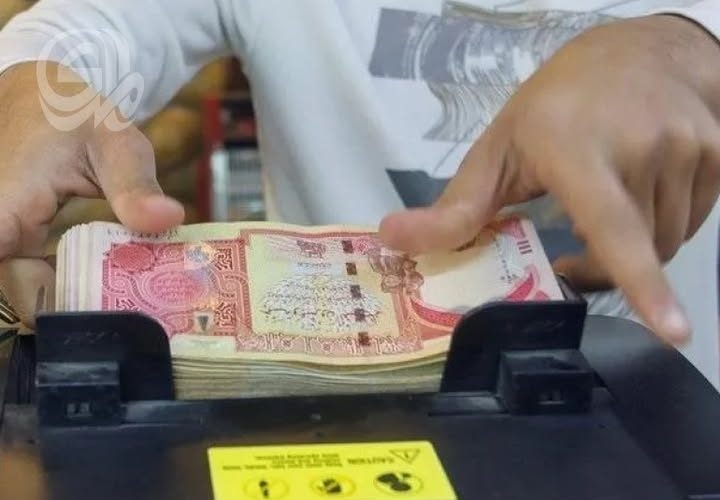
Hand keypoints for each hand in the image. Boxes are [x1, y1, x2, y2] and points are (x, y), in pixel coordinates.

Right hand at [0, 62, 182, 324]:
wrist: (38, 94)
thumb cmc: (74, 113)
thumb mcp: (114, 141)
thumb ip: (135, 184)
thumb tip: (168, 219)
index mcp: (3, 209)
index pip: (17, 285)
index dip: (58, 309)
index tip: (113, 316)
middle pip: (24, 296)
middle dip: (77, 310)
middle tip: (136, 317)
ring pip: (28, 290)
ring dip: (73, 298)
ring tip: (130, 305)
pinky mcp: (9, 241)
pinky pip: (30, 276)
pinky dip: (65, 283)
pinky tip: (106, 286)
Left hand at [379, 15, 719, 344]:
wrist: (641, 47)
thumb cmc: (558, 102)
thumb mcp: (499, 149)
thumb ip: (456, 206)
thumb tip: (391, 241)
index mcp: (581, 151)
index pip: (613, 227)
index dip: (642, 283)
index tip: (673, 331)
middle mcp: (644, 149)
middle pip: (638, 250)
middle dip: (602, 268)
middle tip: (571, 253)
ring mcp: (692, 148)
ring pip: (670, 239)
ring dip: (637, 246)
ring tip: (607, 212)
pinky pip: (695, 217)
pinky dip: (666, 223)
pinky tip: (641, 192)